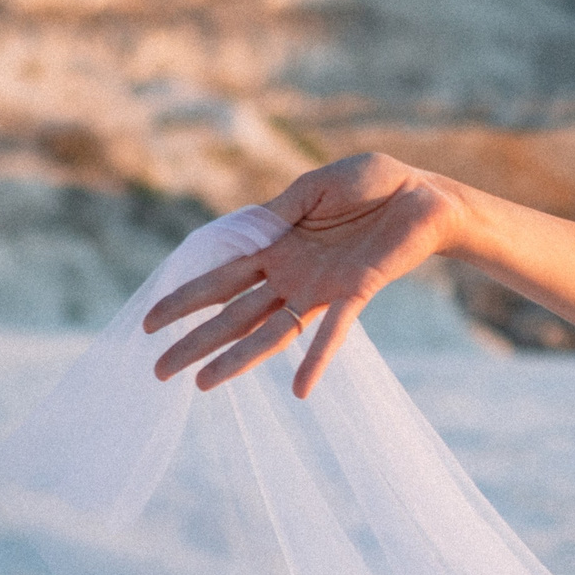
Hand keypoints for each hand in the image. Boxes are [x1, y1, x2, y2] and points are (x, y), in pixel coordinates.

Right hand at [144, 153, 460, 397]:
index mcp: (276, 248)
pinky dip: (317, 359)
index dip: (185, 300)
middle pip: (233, 315)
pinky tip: (301, 390)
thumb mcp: (313, 187)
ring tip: (203, 384)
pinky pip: (334, 331)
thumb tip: (243, 232)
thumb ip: (277, 212)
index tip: (150, 322)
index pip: (219, 280)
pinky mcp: (356, 292)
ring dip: (237, 359)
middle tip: (159, 371)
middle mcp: (292, 276)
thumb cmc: (371, 184)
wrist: (424, 195)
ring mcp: (321, 289)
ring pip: (270, 332)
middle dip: (195, 341)